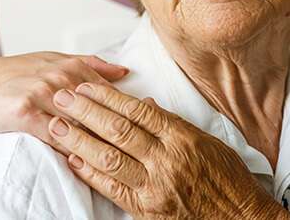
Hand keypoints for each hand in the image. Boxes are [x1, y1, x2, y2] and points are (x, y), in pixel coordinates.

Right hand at [0, 52, 127, 154]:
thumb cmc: (18, 73)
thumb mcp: (56, 60)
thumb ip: (92, 65)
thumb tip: (123, 71)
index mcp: (73, 67)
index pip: (111, 92)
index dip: (127, 113)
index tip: (139, 128)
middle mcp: (62, 79)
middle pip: (101, 109)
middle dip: (119, 130)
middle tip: (135, 148)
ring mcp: (45, 95)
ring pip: (82, 124)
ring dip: (100, 143)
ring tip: (117, 158)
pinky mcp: (28, 114)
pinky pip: (58, 137)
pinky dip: (73, 149)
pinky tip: (84, 160)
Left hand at [49, 83, 288, 218]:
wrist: (237, 216)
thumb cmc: (223, 175)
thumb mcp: (204, 140)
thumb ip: (171, 122)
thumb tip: (144, 103)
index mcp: (180, 138)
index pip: (136, 111)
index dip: (107, 97)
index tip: (86, 87)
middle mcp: (165, 159)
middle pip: (117, 130)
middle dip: (85, 111)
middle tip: (62, 98)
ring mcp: (153, 186)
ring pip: (108, 157)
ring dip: (79, 139)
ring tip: (57, 124)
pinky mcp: (144, 209)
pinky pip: (111, 188)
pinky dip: (88, 172)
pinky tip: (71, 158)